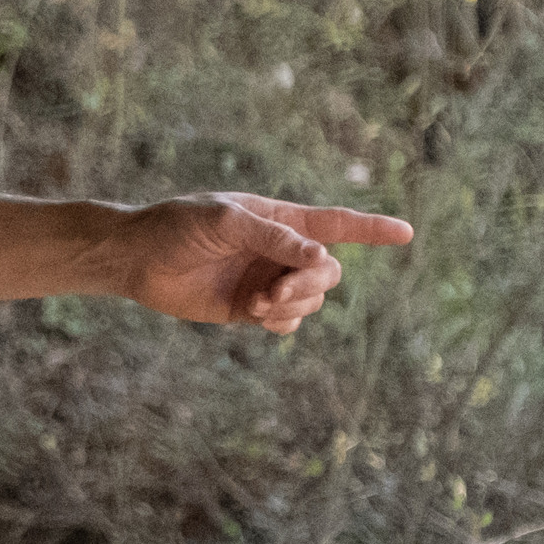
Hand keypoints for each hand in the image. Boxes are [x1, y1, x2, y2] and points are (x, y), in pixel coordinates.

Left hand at [119, 192, 412, 331]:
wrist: (137, 258)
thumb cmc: (178, 226)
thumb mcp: (224, 221)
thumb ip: (272, 237)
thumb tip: (321, 257)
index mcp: (280, 220)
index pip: (336, 224)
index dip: (372, 229)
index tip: (406, 233)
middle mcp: (280, 251)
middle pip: (328, 272)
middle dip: (309, 284)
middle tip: (275, 292)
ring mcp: (268, 280)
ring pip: (311, 301)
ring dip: (292, 306)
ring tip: (256, 304)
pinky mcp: (250, 309)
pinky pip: (288, 323)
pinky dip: (282, 323)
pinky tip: (258, 316)